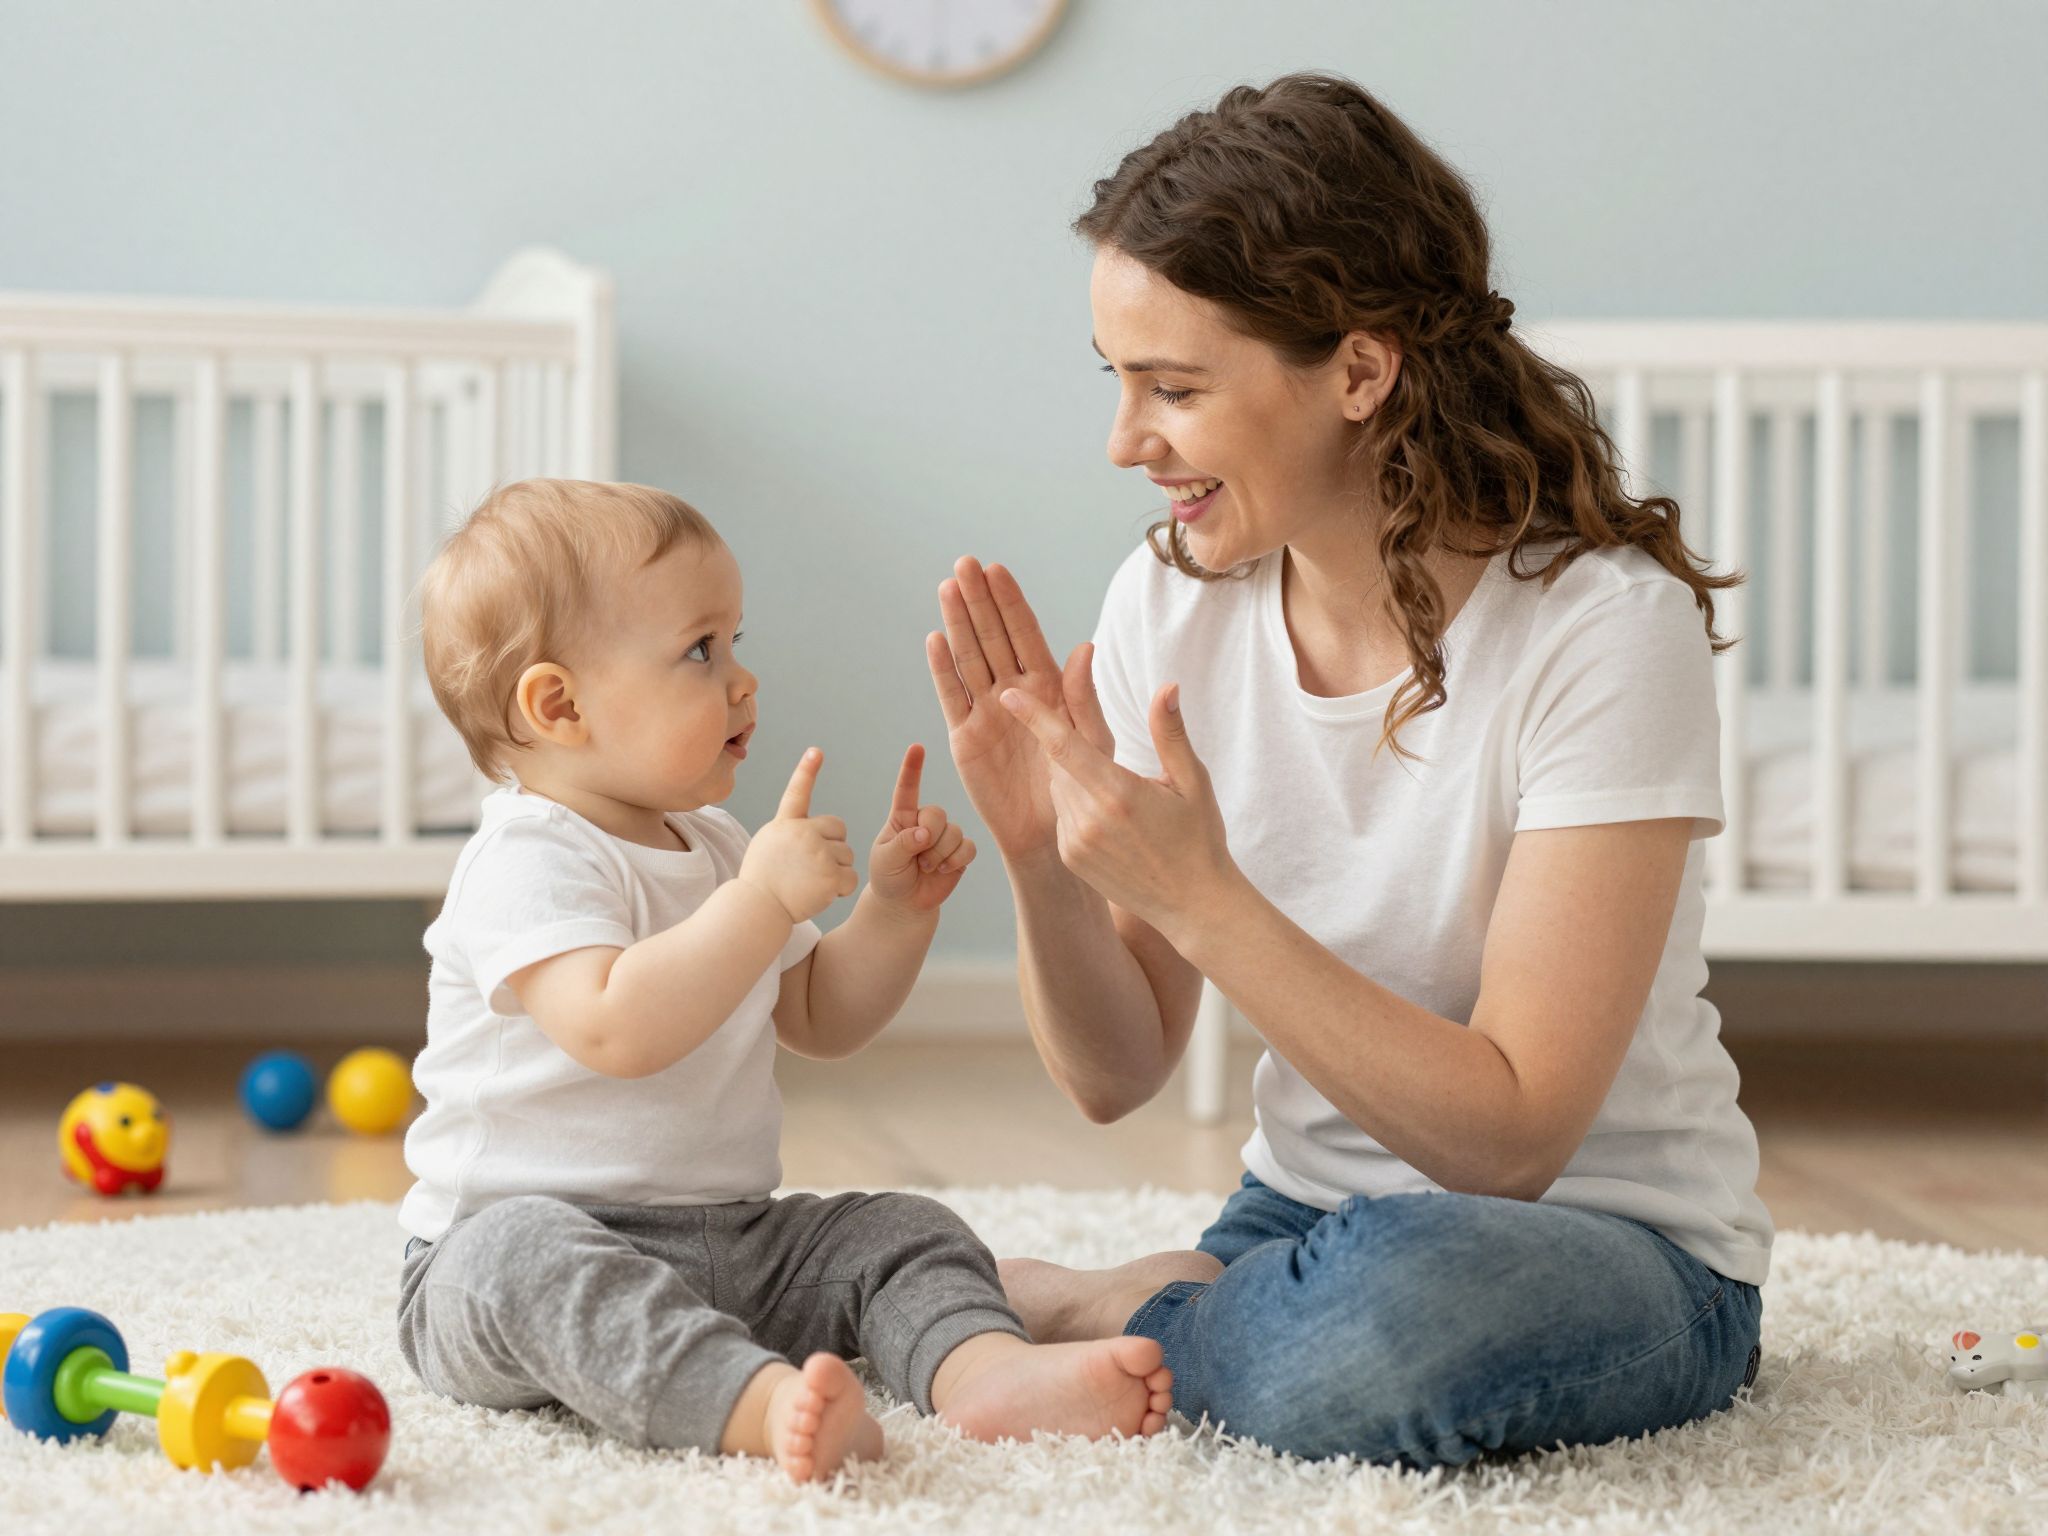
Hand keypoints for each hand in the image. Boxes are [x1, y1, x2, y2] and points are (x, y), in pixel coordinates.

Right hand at [738, 748, 858, 923]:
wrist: (757, 910)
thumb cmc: (761, 884)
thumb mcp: (768, 847)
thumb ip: (790, 834)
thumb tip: (815, 831)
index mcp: (785, 825)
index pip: (797, 793)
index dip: (806, 771)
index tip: (816, 751)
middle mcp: (803, 833)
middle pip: (839, 831)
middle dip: (834, 847)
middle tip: (813, 869)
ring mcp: (818, 853)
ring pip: (847, 856)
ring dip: (837, 872)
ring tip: (811, 884)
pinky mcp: (830, 875)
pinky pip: (850, 878)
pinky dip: (841, 890)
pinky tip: (821, 895)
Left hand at [867, 743, 975, 912]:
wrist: (905, 903)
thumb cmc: (889, 878)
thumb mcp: (885, 860)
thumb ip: (902, 844)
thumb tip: (925, 834)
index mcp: (901, 817)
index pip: (907, 790)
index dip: (912, 768)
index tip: (917, 748)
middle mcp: (925, 821)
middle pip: (936, 814)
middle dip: (928, 837)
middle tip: (917, 859)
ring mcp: (944, 835)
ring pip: (953, 832)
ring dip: (939, 856)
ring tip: (925, 868)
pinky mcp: (960, 851)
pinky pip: (968, 847)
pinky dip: (955, 861)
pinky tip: (943, 870)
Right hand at [928, 558, 1108, 864]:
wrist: (1053, 835)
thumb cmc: (1082, 788)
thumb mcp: (1092, 741)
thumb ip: (1084, 696)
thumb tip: (1084, 647)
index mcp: (1048, 686)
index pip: (1025, 635)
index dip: (1010, 603)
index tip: (996, 569)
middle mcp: (1014, 692)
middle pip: (992, 637)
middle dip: (979, 601)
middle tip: (964, 564)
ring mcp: (987, 712)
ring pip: (970, 658)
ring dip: (957, 624)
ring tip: (947, 589)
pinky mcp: (966, 737)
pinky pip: (952, 697)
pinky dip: (943, 669)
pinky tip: (935, 640)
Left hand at [998, 658, 1236, 942]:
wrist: (1193, 905)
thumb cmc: (1199, 839)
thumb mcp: (1193, 782)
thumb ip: (1170, 733)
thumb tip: (1166, 687)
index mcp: (1118, 793)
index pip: (1064, 745)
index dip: (1034, 717)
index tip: (1008, 695)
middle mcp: (1089, 818)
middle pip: (1060, 763)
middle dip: (1072, 746)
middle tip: (1103, 747)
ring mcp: (1075, 842)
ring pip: (1059, 787)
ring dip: (1076, 777)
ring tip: (1119, 797)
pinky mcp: (1071, 857)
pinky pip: (1062, 814)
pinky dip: (1077, 803)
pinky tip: (1110, 817)